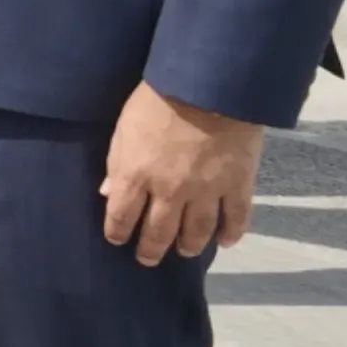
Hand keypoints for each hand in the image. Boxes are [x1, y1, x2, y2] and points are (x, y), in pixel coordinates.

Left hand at [97, 83, 262, 264]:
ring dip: (188, 246)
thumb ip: (116, 163)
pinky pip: (236, 218)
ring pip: (197, 232)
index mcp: (136, 176)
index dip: (118, 232)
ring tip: (184, 251)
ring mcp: (206, 192)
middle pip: (159, 232)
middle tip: (148, 259)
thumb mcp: (124, 128)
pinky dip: (231, 234)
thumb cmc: (156, 101)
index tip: (117, 240)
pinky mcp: (238, 186)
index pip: (121, 216)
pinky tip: (225, 242)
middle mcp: (170, 192)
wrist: (208, 87)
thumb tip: (108, 193)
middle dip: (150, 249)